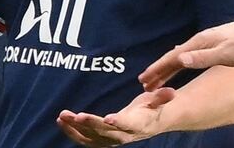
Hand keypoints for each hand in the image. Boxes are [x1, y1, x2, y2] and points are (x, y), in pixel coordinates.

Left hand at [57, 87, 175, 146]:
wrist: (148, 125)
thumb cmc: (151, 109)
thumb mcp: (158, 101)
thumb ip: (162, 97)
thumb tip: (171, 92)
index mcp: (137, 125)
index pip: (127, 124)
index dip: (119, 122)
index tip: (109, 118)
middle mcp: (122, 136)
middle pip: (105, 131)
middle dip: (91, 124)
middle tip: (77, 115)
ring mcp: (110, 140)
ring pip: (91, 137)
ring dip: (76, 128)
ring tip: (63, 116)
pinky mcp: (101, 140)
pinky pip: (84, 139)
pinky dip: (72, 132)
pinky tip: (61, 121)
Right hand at [138, 14, 233, 90]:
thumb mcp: (227, 54)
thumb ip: (204, 58)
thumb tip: (180, 60)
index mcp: (200, 43)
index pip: (173, 58)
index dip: (158, 69)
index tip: (144, 79)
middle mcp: (200, 40)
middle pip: (174, 57)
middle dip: (159, 70)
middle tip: (144, 82)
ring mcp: (208, 41)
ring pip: (182, 56)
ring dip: (169, 67)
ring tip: (158, 76)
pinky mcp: (215, 43)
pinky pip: (191, 54)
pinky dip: (181, 61)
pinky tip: (182, 61)